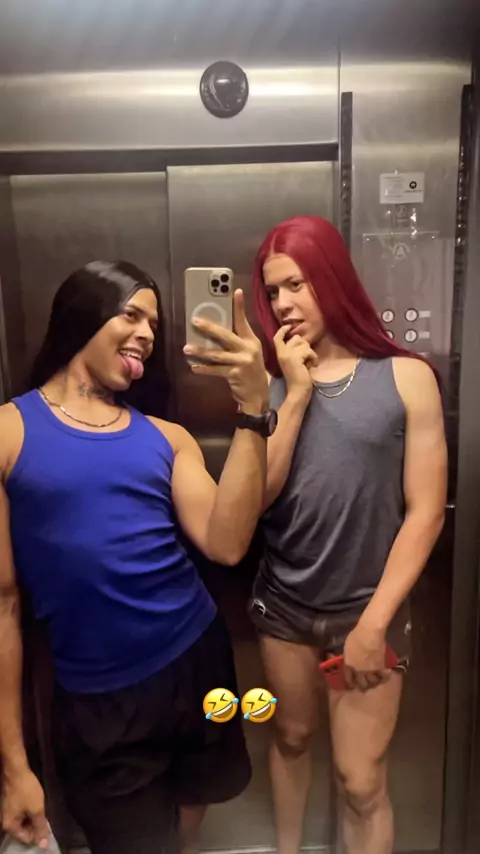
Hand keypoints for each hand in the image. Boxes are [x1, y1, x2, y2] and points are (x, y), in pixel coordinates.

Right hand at [2, 766, 49, 847]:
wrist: (16, 769)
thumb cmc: (26, 790)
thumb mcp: (37, 809)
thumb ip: (40, 828)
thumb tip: (43, 846)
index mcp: (10, 827)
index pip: (27, 839)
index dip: (38, 832)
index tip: (44, 821)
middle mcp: (5, 822)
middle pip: (24, 831)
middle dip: (34, 824)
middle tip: (42, 813)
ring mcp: (6, 813)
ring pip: (23, 821)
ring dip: (32, 816)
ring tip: (38, 806)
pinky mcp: (9, 804)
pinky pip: (20, 813)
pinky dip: (28, 810)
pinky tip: (33, 802)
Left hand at [183, 290, 268, 413]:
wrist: (258, 394)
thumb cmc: (250, 369)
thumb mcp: (248, 352)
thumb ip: (236, 340)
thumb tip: (215, 329)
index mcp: (251, 340)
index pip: (243, 320)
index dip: (239, 306)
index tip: (235, 291)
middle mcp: (248, 349)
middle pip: (226, 335)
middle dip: (209, 327)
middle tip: (194, 321)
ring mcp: (242, 361)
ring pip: (217, 354)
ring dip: (200, 351)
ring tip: (186, 348)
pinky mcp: (236, 374)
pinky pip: (216, 370)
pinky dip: (204, 369)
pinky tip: (193, 367)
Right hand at [273, 326, 317, 399]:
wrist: (298, 390)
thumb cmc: (299, 378)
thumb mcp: (295, 361)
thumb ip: (295, 351)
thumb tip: (302, 340)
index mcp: (280, 354)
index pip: (277, 338)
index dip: (283, 330)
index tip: (290, 326)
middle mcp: (282, 353)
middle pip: (296, 338)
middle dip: (305, 346)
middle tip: (306, 358)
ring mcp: (288, 355)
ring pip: (304, 344)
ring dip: (310, 353)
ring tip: (310, 363)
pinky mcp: (295, 358)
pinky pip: (309, 351)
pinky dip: (314, 358)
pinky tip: (313, 366)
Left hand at [343, 623, 389, 691]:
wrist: (369, 633)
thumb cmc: (356, 635)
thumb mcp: (348, 646)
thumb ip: (349, 656)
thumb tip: (350, 658)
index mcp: (348, 664)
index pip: (348, 678)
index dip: (350, 682)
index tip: (352, 684)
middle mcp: (358, 670)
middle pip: (361, 683)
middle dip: (363, 685)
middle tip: (365, 684)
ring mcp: (369, 670)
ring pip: (372, 681)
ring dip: (374, 681)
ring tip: (376, 680)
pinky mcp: (380, 667)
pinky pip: (383, 675)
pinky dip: (385, 675)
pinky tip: (387, 674)